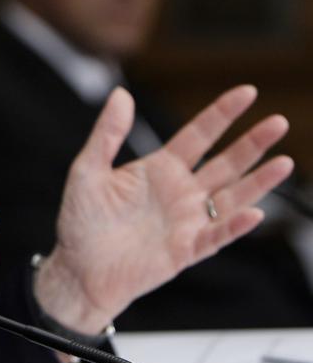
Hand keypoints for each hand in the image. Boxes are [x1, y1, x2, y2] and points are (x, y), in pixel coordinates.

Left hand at [35, 85, 292, 333]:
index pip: (198, 135)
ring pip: (232, 196)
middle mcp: (180, 191)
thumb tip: (120, 93)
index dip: (222, 114)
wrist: (78, 269)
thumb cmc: (81, 220)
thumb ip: (107, 134)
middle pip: (225, 162)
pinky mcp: (187, 250)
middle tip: (278, 122)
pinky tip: (253, 212)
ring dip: (258, 181)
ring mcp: (187, 221)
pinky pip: (217, 236)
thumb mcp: (87, 170)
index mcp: (159, 168)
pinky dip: (235, 225)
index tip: (248, 92)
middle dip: (252, 143)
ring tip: (284, 162)